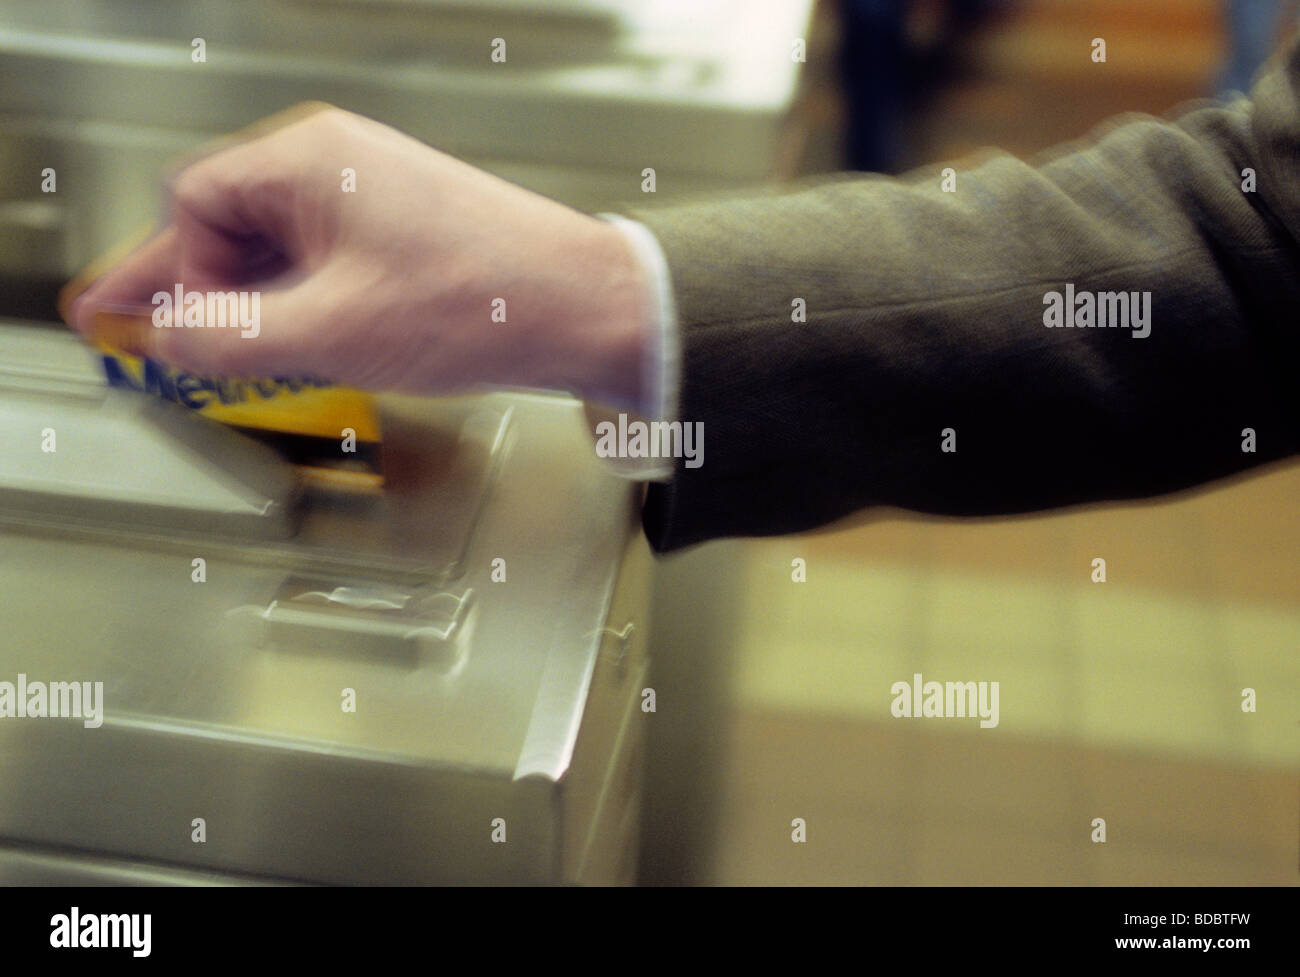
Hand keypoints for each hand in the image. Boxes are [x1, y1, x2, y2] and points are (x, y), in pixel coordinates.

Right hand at [64, 104, 650, 408]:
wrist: (586, 310)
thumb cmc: (488, 300)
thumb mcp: (335, 332)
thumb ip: (234, 339)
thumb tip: (171, 339)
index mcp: (311, 163)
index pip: (198, 203)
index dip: (174, 271)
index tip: (160, 328)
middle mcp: (339, 169)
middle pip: (232, 225)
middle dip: (190, 287)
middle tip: (139, 332)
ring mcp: (375, 202)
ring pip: (279, 252)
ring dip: (244, 305)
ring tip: (212, 357)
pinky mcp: (403, 239)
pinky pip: (324, 267)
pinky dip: (295, 308)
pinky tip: (282, 348)